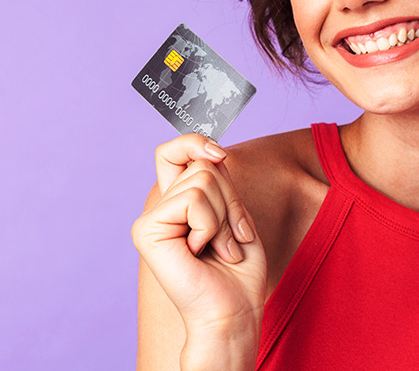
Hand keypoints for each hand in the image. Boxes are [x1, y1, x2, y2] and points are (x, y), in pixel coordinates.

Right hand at [131, 134, 267, 336]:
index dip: (195, 142)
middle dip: (231, 199)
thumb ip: (217, 181)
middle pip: (203, 165)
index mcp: (178, 201)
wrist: (233, 309)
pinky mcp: (146, 230)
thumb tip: (211, 153)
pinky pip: (193, 200)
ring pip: (203, 180)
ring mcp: (150, 218)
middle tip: (229, 236)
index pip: (174, 152)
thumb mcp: (234, 212)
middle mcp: (160, 207)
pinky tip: (202, 251)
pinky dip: (211, 225)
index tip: (219, 154)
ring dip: (225, 216)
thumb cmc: (238, 269)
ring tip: (219, 247)